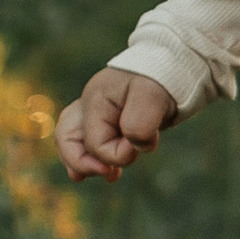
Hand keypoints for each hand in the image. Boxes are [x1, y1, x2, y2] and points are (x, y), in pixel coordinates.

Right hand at [55, 65, 176, 180]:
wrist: (173, 63)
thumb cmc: (160, 77)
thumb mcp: (153, 98)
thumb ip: (139, 126)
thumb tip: (130, 147)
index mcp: (95, 99)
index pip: (95, 143)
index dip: (117, 154)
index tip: (140, 146)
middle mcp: (89, 104)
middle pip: (66, 138)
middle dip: (82, 162)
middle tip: (108, 173)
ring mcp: (96, 110)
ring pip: (72, 141)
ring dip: (85, 162)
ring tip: (106, 175)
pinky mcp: (108, 118)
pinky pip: (89, 140)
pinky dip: (95, 157)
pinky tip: (110, 172)